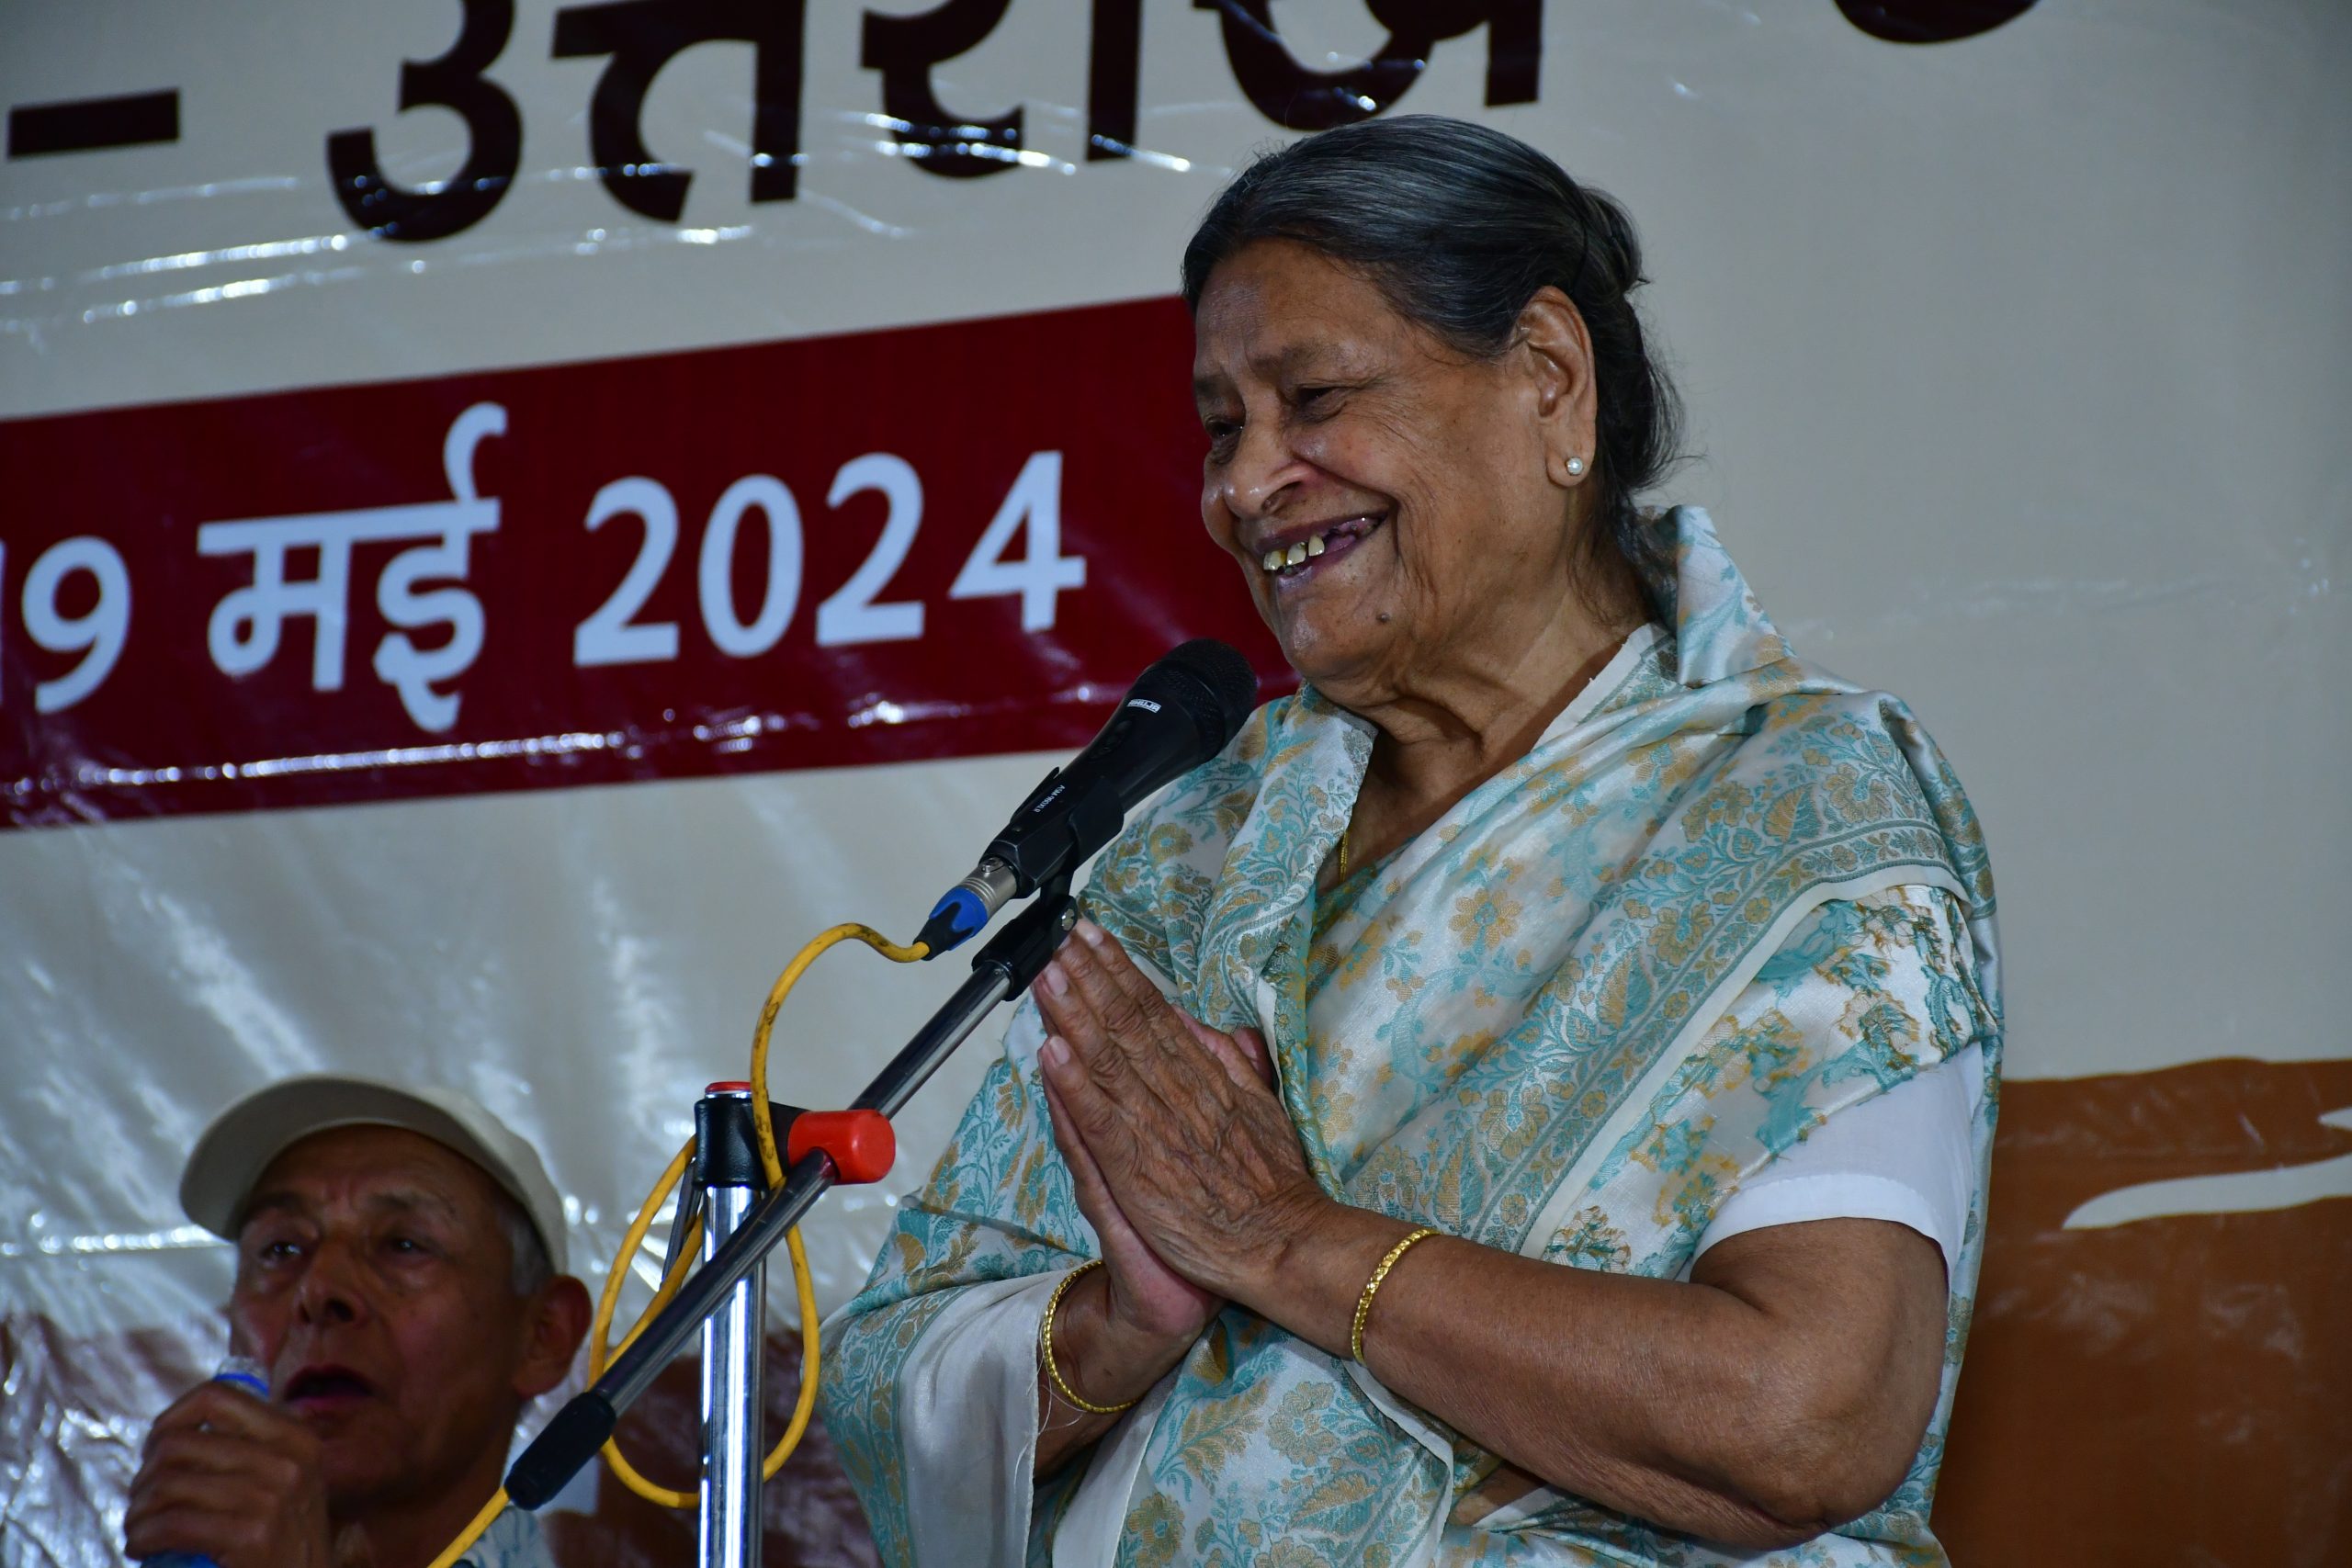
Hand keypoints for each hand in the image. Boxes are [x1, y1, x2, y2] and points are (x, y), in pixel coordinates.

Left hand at [124, 1379, 333, 1567]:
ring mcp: (273, 1498)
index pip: (215, 1398)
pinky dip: (143, 1538)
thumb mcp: (286, 1485)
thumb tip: (175, 1432)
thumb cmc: (284, 1548)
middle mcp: (289, 1460)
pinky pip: (169, 1524)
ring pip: (167, 1484)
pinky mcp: (251, 1536)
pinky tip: (143, 1549)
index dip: (170, 1420)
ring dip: (137, 1513)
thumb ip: (250, 1452)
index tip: (155, 1451)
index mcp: (296, 1438)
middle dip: (144, 1477)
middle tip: (142, 1504)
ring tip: (139, 1530)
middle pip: (179, 1444)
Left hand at [1032, 919, 1328, 1302]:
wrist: (1282, 1243)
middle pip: (1125, 1023)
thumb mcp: (1262, 1105)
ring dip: (1073, 1016)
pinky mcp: (1137, 1170)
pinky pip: (1099, 1120)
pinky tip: (1050, 1052)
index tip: (1092, 936)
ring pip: (1107, 1060)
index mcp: (1204, 1075)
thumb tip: (1189, 1018)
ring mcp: (1155, 1129)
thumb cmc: (1273, 1184)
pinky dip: (1073, 1085)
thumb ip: (1226, 1059)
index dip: (1118, 970)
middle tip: (1058, 938)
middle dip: (1088, 977)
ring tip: (1047, 976)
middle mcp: (1177, 1092)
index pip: (1153, 1011)